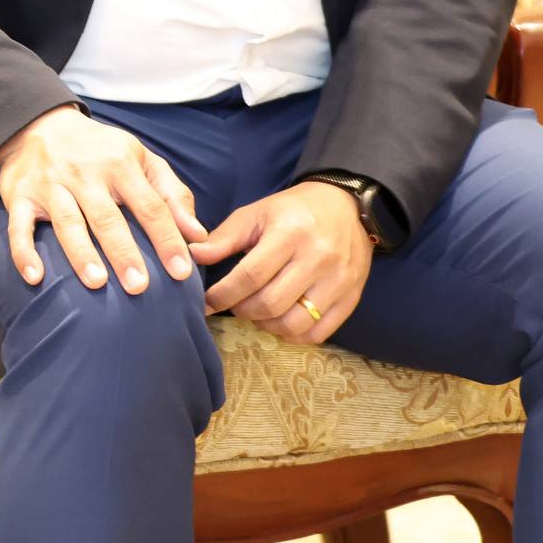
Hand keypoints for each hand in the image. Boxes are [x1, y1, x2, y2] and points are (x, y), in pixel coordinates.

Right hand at [0, 104, 205, 293]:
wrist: (40, 122)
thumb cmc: (100, 150)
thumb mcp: (141, 159)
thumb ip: (172, 195)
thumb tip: (197, 235)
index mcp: (120, 164)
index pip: (149, 205)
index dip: (166, 238)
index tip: (181, 272)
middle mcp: (84, 173)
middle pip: (106, 216)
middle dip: (123, 252)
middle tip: (139, 287)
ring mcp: (49, 184)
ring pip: (66, 221)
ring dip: (81, 252)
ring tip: (96, 283)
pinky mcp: (18, 194)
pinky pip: (18, 225)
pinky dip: (24, 251)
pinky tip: (35, 276)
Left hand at [192, 181, 374, 343]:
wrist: (345, 207)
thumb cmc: (292, 210)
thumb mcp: (255, 214)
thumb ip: (223, 238)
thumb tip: (191, 256)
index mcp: (289, 234)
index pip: (251, 276)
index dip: (223, 295)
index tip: (206, 303)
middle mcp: (317, 259)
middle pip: (271, 303)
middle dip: (242, 311)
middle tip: (233, 305)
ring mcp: (338, 281)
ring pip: (294, 323)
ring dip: (266, 325)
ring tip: (256, 312)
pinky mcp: (351, 298)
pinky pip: (319, 333)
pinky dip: (293, 335)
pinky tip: (280, 321)